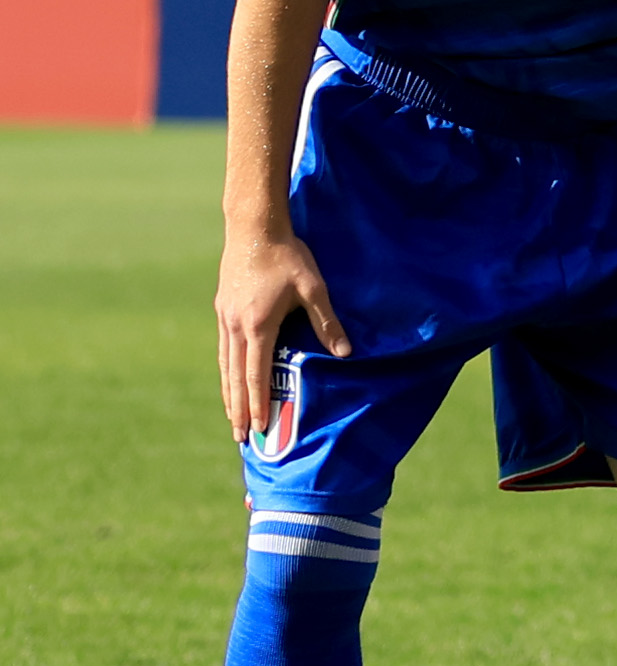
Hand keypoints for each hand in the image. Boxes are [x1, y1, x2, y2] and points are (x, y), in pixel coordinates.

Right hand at [216, 223, 347, 443]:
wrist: (254, 228)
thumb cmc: (289, 257)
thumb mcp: (313, 289)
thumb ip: (327, 322)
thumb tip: (345, 352)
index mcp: (258, 326)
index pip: (256, 374)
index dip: (257, 403)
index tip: (258, 428)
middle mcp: (236, 327)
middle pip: (236, 377)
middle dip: (238, 409)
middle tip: (240, 437)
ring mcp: (225, 318)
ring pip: (225, 364)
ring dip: (229, 392)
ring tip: (232, 417)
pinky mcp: (223, 309)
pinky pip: (223, 349)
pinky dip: (226, 370)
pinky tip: (230, 378)